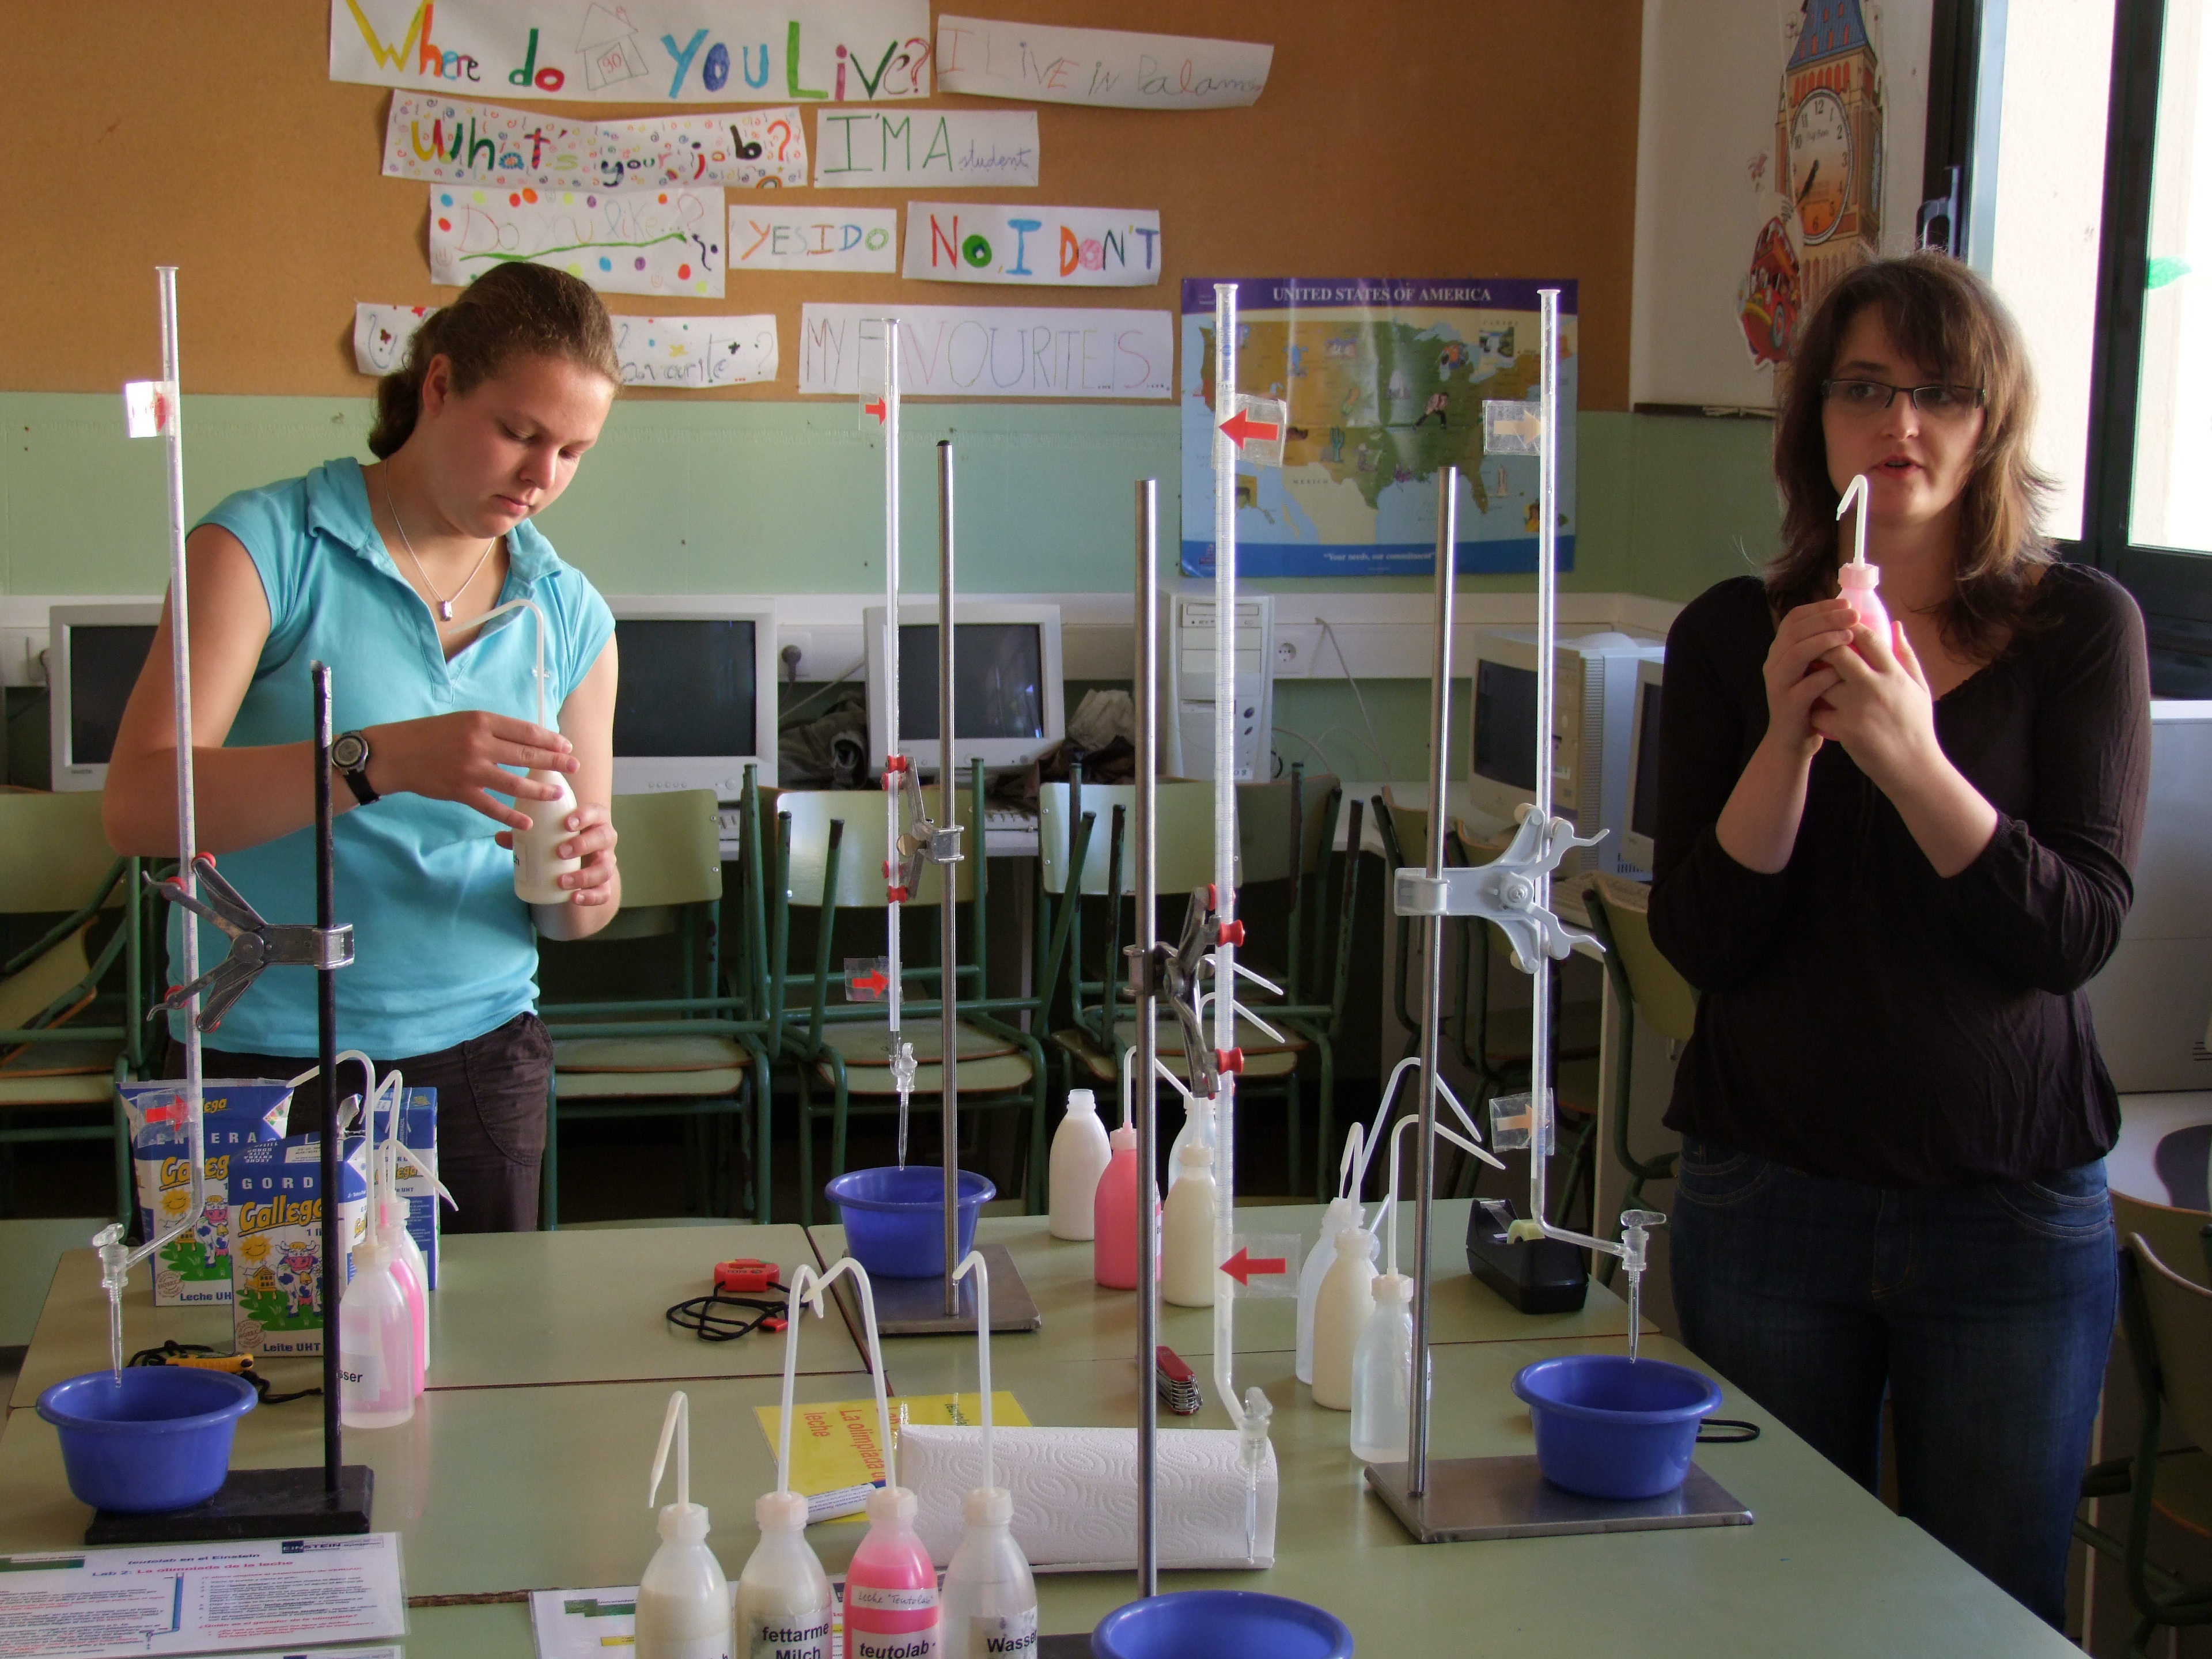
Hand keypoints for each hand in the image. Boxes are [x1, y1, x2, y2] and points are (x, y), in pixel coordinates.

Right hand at [365, 711, 575, 832]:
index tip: (566, 746)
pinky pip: (492, 806)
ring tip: (557, 794)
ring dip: (540, 790)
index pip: (526, 731)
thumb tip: (526, 739)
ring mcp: (471, 769)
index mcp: (482, 721)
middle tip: (574, 767)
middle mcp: (479, 743)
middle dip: (555, 762)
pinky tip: (527, 822)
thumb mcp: (463, 721)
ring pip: (515, 782)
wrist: (396, 754)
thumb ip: (492, 730)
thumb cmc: (431, 735)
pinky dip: (511, 815)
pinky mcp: (461, 791)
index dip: (550, 740)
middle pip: (527, 754)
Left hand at [495, 799, 618, 904]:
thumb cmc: (561, 838)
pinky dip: (591, 897)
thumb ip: (526, 834)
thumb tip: (500, 837)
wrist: (577, 861)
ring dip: (585, 875)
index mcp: (593, 821)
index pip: (596, 813)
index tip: (566, 823)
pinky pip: (604, 893)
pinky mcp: (604, 884)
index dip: (585, 816)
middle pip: (605, 838)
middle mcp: (604, 840)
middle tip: (560, 852)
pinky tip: (574, 898)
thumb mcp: (547, 833)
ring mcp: (606, 862)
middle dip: (584, 844)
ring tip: (562, 881)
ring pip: (605, 868)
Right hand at [1759, 598, 1855, 761]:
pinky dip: (1826, 675)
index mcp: (1780, 651)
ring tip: (1850, 635)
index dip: (1820, 607)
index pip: (1795, 618)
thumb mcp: (1812, 668)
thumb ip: (1822, 645)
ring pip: (1797, 653)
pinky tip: (1845, 670)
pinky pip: (1806, 686)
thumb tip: (1849, 616)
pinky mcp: (1787, 706)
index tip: (1847, 603)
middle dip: (1827, 618)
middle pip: (1796, 630)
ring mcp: (1779, 684)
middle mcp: (1774, 663)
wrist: (1792, 741)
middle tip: (1854, 614)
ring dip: (1825, 640)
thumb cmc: (1811, 701)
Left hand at [1810, 619, 1941, 792]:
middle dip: (1823, 647)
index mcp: (1894, 674)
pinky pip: (1817, 712)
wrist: (1914, 767)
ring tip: (1809, 679)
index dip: (1849, 626)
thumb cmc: (1916, 726)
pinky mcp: (1845, 729)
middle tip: (1815, 650)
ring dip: (1813, 679)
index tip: (1838, 625)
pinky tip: (1814, 711)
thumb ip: (1906, 654)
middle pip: (1838, 653)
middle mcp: (1875, 686)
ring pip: (1822, 681)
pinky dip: (1813, 711)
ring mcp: (1858, 707)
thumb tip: (1895, 624)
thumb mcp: (1919, 687)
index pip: (1867, 638)